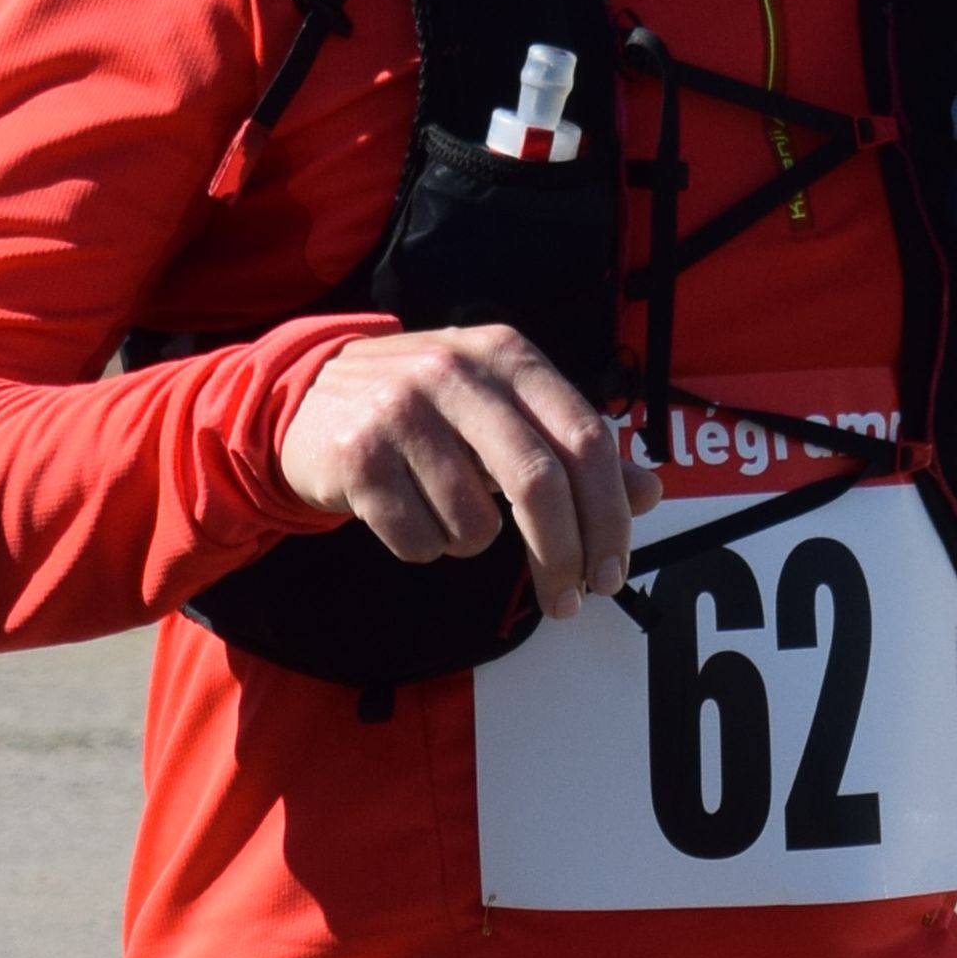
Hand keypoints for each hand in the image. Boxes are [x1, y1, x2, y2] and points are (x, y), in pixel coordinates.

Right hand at [273, 325, 660, 620]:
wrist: (306, 397)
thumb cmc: (428, 411)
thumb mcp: (504, 411)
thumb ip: (575, 451)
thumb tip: (650, 494)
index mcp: (508, 356)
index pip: (585, 439)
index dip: (609, 516)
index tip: (614, 572)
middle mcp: (458, 372)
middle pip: (538, 484)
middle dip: (562, 556)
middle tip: (568, 601)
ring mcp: (403, 411)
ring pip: (475, 525)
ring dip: (473, 544)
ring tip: (448, 514)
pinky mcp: (358, 457)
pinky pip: (419, 541)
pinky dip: (424, 546)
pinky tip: (407, 512)